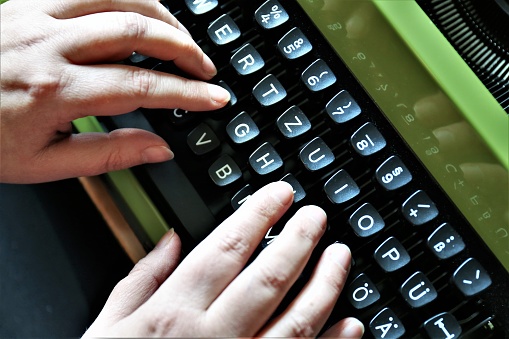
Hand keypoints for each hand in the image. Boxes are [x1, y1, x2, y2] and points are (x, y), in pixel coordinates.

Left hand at [0, 0, 229, 182]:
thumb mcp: (42, 164)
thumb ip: (107, 156)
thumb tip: (157, 149)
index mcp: (55, 91)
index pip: (142, 88)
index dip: (187, 93)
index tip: (214, 97)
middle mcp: (49, 44)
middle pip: (137, 30)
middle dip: (184, 48)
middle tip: (206, 68)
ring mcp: (35, 15)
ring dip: (160, 16)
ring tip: (180, 38)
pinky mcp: (25, 1)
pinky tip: (137, 14)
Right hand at [83, 182, 363, 337]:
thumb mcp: (108, 328)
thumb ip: (141, 279)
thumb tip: (170, 239)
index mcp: (174, 314)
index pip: (225, 248)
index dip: (257, 214)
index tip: (278, 195)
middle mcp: (212, 336)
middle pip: (269, 278)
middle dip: (299, 240)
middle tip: (316, 215)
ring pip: (297, 320)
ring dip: (325, 284)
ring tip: (340, 255)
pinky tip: (351, 323)